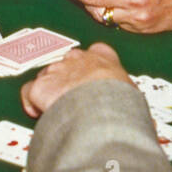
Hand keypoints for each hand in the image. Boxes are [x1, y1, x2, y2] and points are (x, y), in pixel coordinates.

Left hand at [20, 43, 134, 117]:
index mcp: (103, 57)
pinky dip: (31, 101)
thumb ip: (129, 99)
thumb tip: (141, 119)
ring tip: (58, 111)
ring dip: (51, 91)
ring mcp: (57, 69)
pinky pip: (30, 91)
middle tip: (75, 99)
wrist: (102, 107)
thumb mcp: (134, 96)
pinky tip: (38, 112)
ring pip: (48, 76)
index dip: (92, 67)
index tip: (95, 81)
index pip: (97, 52)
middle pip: (68, 63)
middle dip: (68, 79)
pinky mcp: (41, 85)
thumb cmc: (123, 102)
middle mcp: (77, 58)